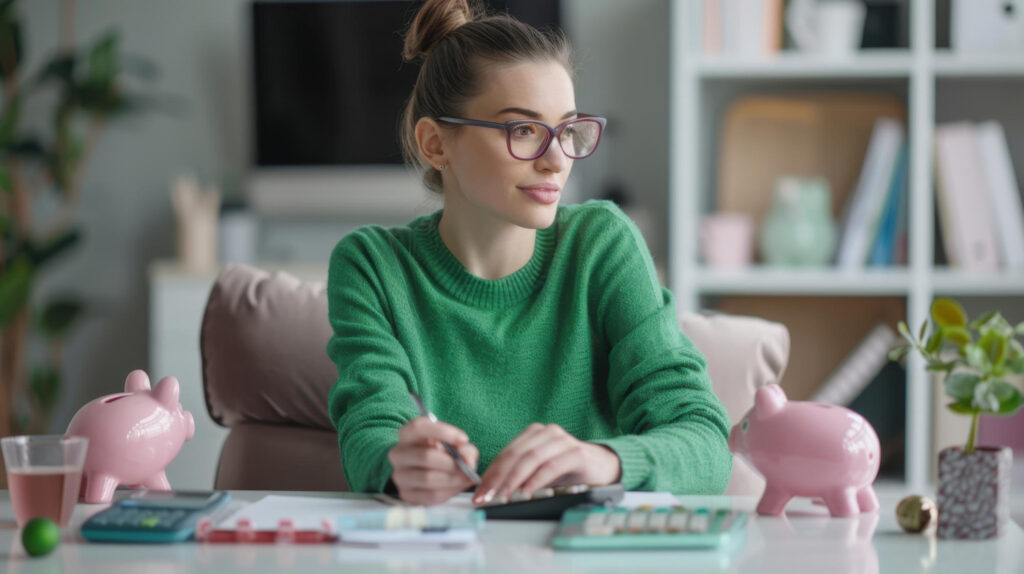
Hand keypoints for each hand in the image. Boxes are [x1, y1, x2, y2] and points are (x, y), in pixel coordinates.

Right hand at [388, 417, 478, 505]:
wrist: (431, 470)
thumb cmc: (444, 452)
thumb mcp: (456, 444)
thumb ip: (464, 448)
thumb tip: (467, 461)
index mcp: (407, 434)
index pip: (418, 427)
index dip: (442, 432)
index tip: (464, 439)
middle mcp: (398, 453)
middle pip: (425, 456)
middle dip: (452, 462)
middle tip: (468, 466)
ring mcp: (400, 475)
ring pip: (428, 478)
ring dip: (452, 479)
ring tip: (466, 476)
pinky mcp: (406, 494)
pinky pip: (430, 495)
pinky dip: (448, 491)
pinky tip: (456, 485)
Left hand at [472, 423, 620, 504]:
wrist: (604, 467)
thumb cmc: (568, 470)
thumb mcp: (540, 470)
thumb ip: (519, 474)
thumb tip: (492, 491)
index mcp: (534, 433)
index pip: (506, 453)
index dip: (490, 473)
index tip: (479, 492)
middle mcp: (547, 432)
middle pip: (515, 455)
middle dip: (497, 478)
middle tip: (486, 496)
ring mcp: (562, 441)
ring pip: (531, 459)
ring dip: (513, 480)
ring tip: (502, 496)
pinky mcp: (576, 453)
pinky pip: (551, 466)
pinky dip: (536, 480)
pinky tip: (526, 492)